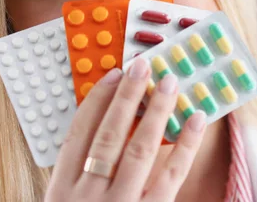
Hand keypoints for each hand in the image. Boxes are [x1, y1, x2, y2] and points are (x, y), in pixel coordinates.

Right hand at [45, 58, 206, 201]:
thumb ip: (77, 178)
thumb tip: (102, 132)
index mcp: (61, 190)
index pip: (77, 134)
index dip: (95, 100)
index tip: (112, 75)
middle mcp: (88, 194)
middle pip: (108, 134)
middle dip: (127, 96)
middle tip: (142, 66)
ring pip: (139, 149)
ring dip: (156, 111)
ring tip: (169, 83)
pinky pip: (172, 177)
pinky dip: (186, 145)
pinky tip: (195, 121)